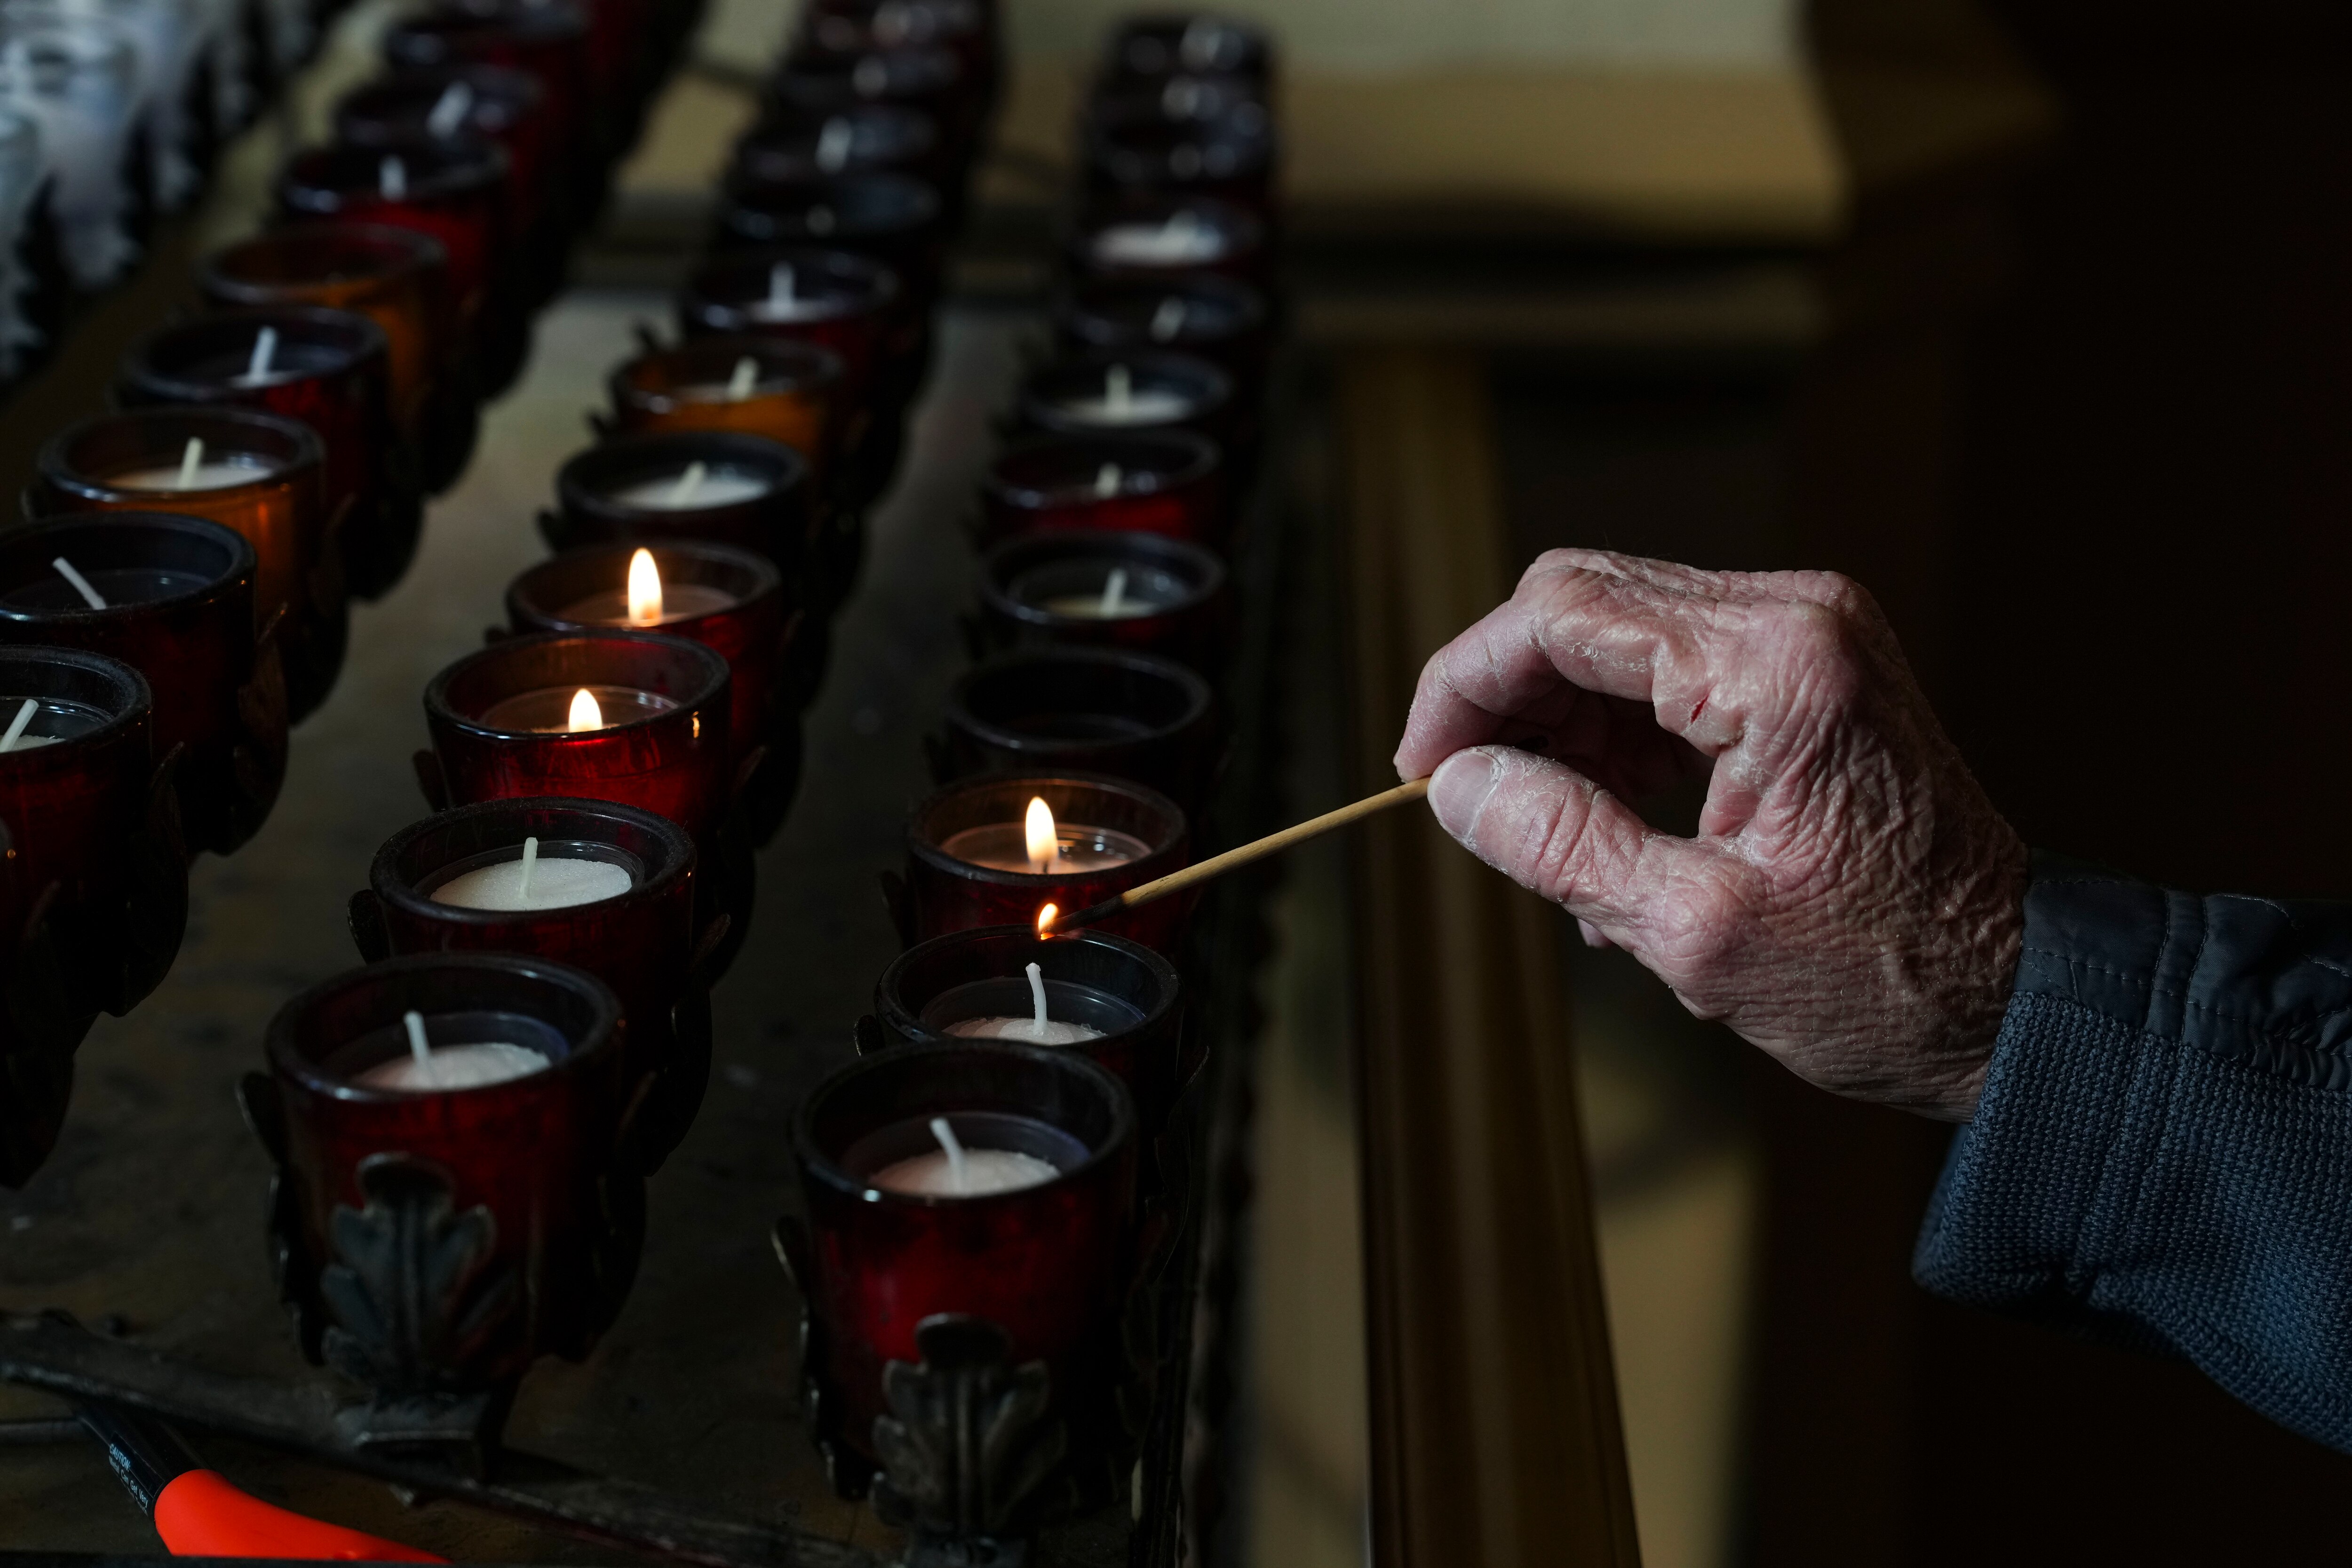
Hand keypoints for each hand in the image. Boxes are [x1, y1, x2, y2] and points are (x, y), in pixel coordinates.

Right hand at [1394, 550, 2027, 1120]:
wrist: (2018, 994)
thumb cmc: (1881, 979)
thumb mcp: (1695, 931)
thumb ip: (1562, 842)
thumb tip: (1456, 785)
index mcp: (1777, 667)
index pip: (1562, 613)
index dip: (1465, 681)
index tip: (1420, 768)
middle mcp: (1799, 618)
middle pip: (1584, 603)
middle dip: (1506, 698)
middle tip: (1472, 800)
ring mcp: (1813, 633)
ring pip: (1620, 630)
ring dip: (1561, 723)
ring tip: (1559, 837)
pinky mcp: (1815, 664)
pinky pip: (1672, 664)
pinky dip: (1618, 732)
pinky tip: (1614, 820)